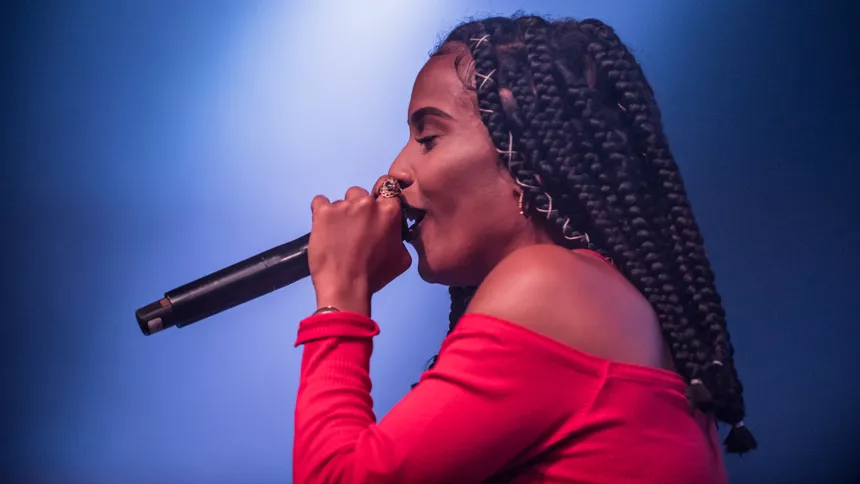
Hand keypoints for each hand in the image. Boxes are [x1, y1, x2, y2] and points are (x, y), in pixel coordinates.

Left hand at [308, 178, 411, 315]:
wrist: (345, 286)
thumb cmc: (374, 275)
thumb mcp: (402, 259)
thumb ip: (400, 238)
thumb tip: (395, 233)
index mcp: (389, 211)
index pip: (387, 187)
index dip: (380, 197)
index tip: (373, 209)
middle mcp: (367, 203)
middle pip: (361, 194)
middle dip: (358, 208)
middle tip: (354, 230)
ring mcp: (343, 206)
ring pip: (341, 201)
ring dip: (340, 213)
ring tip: (337, 233)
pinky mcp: (322, 212)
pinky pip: (320, 202)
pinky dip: (321, 212)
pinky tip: (323, 227)